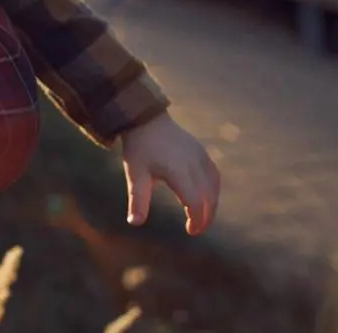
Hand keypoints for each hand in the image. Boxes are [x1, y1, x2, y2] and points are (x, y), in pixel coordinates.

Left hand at [120, 111, 220, 234]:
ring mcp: (200, 156)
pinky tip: (207, 198)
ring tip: (202, 218)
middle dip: (206, 216)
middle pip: (208, 197)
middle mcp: (194, 164)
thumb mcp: (135, 174)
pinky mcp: (201, 151)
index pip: (194, 201)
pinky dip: (213, 189)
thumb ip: (137, 199)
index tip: (190, 231)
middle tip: (196, 230)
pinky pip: (214, 175)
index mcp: (178, 171)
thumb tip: (134, 223)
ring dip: (211, 204)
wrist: (144, 118)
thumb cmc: (138, 148)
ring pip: (214, 186)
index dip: (196, 219)